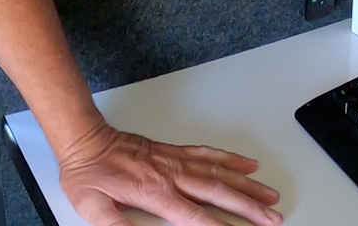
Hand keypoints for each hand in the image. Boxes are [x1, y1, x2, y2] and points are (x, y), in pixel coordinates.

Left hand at [55, 124, 282, 225]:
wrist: (85, 139)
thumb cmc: (88, 173)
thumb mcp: (94, 208)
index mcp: (155, 193)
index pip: (196, 217)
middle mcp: (171, 175)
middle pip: (219, 194)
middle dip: (249, 208)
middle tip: (273, 219)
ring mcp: (175, 161)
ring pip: (220, 174)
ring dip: (247, 185)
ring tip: (271, 196)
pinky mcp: (174, 151)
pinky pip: (207, 154)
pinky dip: (230, 159)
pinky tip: (247, 164)